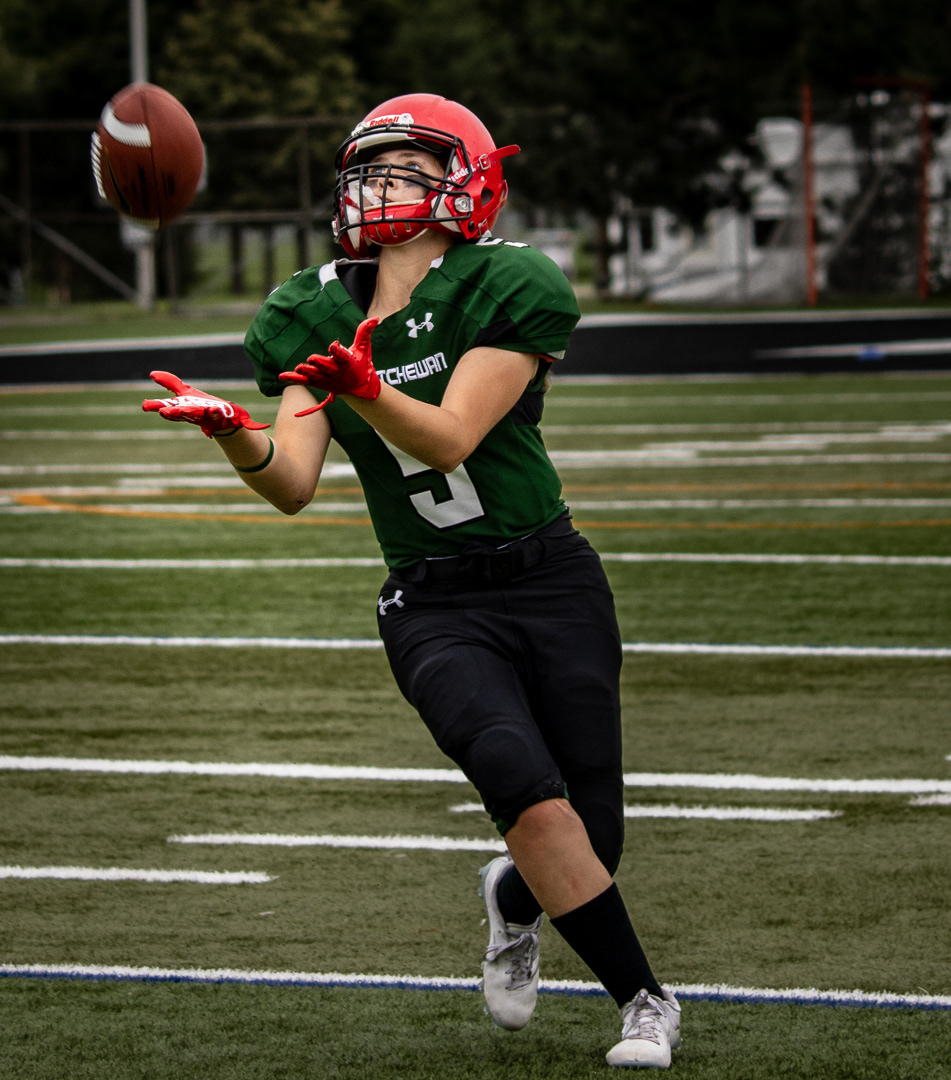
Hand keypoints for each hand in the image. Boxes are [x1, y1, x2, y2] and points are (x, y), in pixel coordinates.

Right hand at [142, 371, 270, 437]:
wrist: (222, 419)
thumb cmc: (200, 406)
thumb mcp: (184, 393)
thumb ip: (170, 383)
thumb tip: (152, 374)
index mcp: (182, 408)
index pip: (168, 408)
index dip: (157, 407)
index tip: (144, 406)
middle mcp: (192, 414)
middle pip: (182, 413)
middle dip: (174, 412)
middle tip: (163, 412)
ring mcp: (206, 415)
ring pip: (198, 415)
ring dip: (193, 413)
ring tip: (186, 410)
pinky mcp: (220, 415)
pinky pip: (218, 414)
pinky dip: (216, 412)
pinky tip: (215, 409)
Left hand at [278, 317, 380, 415]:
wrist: (358, 388)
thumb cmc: (361, 364)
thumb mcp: (364, 348)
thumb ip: (365, 332)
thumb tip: (376, 318)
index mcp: (347, 363)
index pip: (342, 356)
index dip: (337, 351)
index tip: (333, 346)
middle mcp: (335, 372)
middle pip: (326, 368)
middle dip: (319, 363)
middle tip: (311, 359)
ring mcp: (325, 379)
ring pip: (314, 376)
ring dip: (307, 372)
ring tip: (299, 368)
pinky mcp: (317, 382)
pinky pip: (304, 381)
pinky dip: (293, 379)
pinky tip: (281, 376)